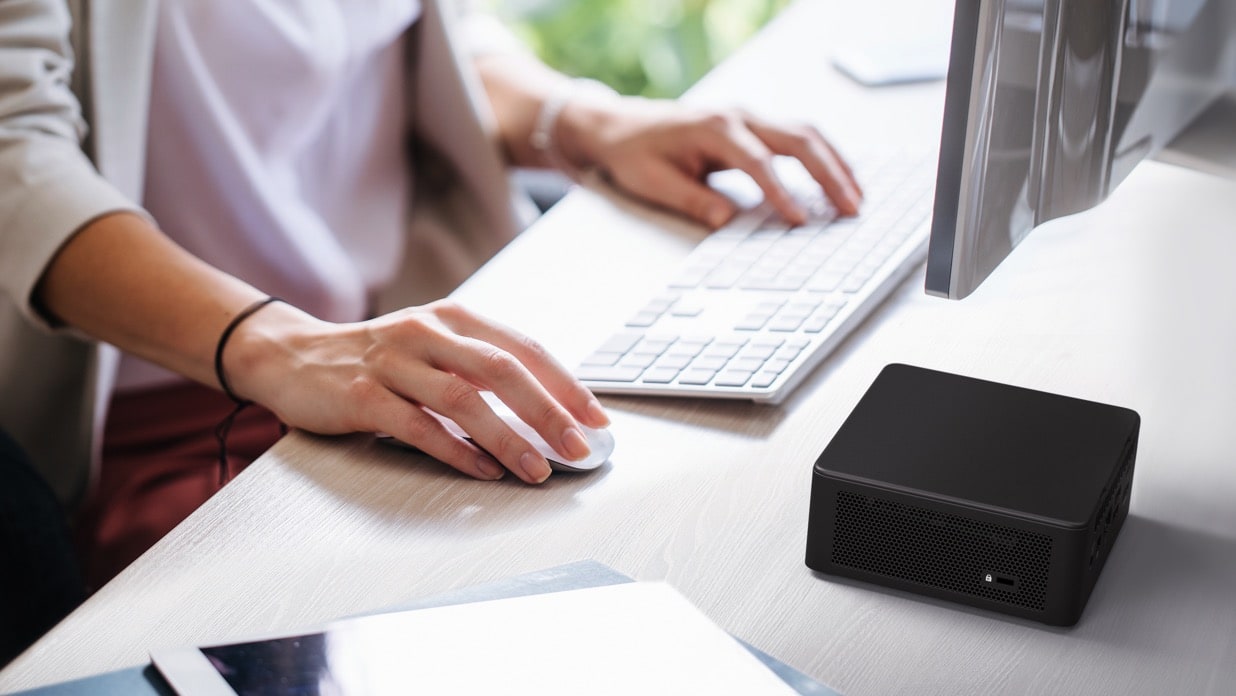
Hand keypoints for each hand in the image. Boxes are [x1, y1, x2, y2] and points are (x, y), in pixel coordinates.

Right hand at [223, 299, 608, 483]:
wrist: (290, 356)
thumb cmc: (375, 357)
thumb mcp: (433, 347)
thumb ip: (480, 369)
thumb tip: (548, 411)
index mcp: (453, 318)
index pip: (523, 347)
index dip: (565, 383)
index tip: (597, 417)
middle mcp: (426, 332)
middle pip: (501, 369)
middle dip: (548, 411)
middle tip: (579, 447)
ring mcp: (392, 362)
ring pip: (463, 399)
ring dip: (508, 437)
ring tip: (537, 469)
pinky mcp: (361, 395)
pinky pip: (417, 426)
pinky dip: (455, 451)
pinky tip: (483, 470)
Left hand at [557, 97, 863, 228]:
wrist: (621, 126)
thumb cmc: (635, 154)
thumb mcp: (653, 183)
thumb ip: (692, 201)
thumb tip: (727, 222)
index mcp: (713, 128)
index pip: (757, 161)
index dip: (781, 191)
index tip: (799, 220)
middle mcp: (738, 116)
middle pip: (797, 139)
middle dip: (827, 174)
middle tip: (850, 208)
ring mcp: (749, 118)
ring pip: (806, 134)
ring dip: (835, 164)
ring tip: (856, 197)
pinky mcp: (754, 127)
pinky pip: (798, 137)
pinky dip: (823, 157)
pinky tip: (840, 180)